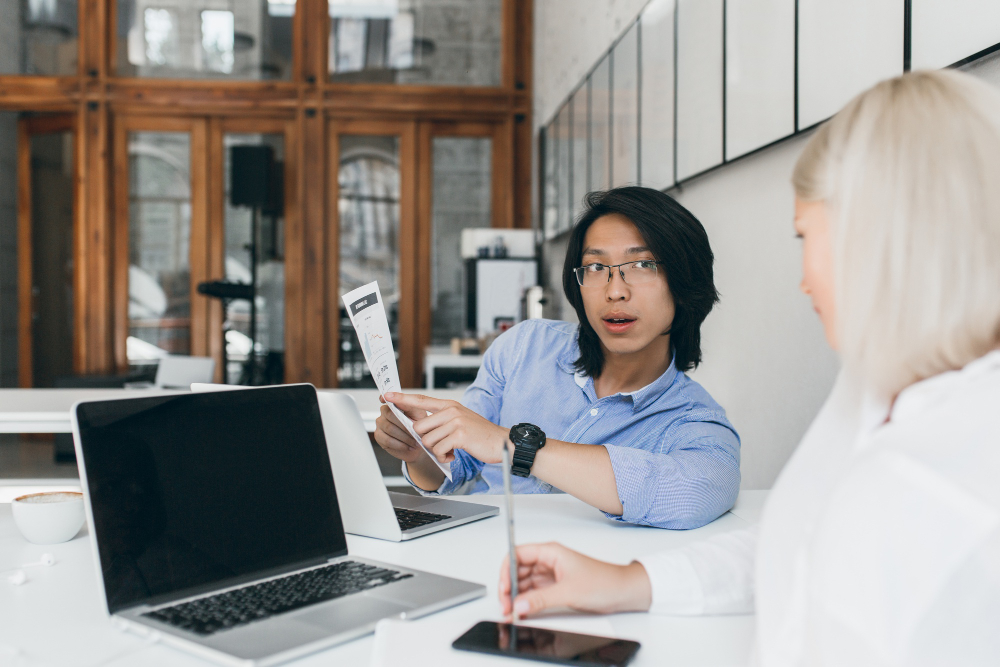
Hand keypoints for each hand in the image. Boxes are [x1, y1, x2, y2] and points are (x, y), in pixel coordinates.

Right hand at [373, 397, 426, 463]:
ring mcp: (380, 423)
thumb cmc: (420, 428)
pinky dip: (400, 444)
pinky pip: (387, 440)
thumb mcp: (421, 415)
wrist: (419, 445)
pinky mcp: (379, 436)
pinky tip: (407, 446)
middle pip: (390, 414)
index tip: (385, 399)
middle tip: (416, 433)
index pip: (389, 398)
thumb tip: (402, 402)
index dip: (386, 398)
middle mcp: (385, 411)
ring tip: (415, 442)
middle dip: (405, 425)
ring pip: (389, 428)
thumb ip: (412, 406)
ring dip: (404, 437)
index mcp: (395, 403)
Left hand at [384, 392, 507, 464]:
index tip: (386, 395)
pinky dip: (445, 456)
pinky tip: (455, 454)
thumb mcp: (460, 422)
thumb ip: (441, 421)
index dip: (402, 398)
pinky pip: (439, 449)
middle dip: (427, 441)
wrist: (503, 442)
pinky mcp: (459, 434)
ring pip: (428, 440)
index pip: (420, 400)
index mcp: (449, 405)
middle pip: (419, 427)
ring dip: (437, 451)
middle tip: (442, 445)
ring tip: (451, 450)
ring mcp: (455, 421)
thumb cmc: (480, 435)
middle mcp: (451, 410)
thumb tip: (421, 429)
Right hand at [498, 543, 651, 617]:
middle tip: (506, 605)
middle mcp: (548, 561)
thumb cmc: (603, 581)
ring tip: (513, 611)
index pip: (517, 554)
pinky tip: (524, 611)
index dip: (506, 570)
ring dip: (516, 596)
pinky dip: (527, 601)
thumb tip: (519, 605)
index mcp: (550, 552)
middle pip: (517, 570)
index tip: (504, 588)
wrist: (623, 591)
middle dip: (508, 587)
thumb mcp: (568, 592)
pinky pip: (534, 592)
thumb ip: (540, 599)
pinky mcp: (555, 587)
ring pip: (524, 583)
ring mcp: (551, 574)